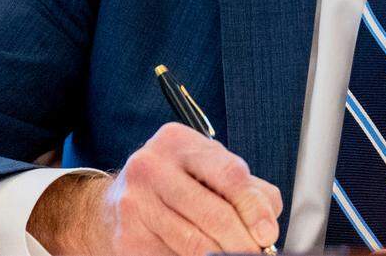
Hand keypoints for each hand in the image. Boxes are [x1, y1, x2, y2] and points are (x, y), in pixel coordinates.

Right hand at [28, 122, 283, 255]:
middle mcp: (151, 166)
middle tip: (255, 254)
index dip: (253, 208)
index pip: (229, 174)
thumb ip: (248, 190)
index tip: (267, 234)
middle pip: (213, 213)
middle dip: (241, 241)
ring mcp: (135, 202)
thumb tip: (267, 226)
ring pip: (194, 242)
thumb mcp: (212, 172)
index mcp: (178, 141)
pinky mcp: (128, 237)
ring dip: (221, 255)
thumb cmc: (179, 184)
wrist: (118, 203)